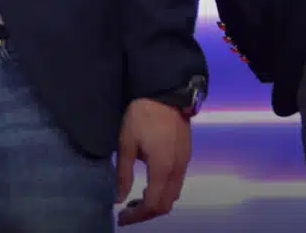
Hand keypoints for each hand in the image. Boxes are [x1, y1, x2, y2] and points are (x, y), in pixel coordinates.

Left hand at [115, 98, 191, 224]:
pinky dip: (164, 189)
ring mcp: (185, 160)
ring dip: (157, 201)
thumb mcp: (126, 142)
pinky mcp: (187, 152)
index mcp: (162, 168)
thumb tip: (118, 199)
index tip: (121, 217)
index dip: (137, 216)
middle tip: (128, 211)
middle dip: (147, 212)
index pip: (153, 205)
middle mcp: (178, 168)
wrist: (165, 89)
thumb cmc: (142, 114)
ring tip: (137, 198)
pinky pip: (178, 180)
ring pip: (174, 193)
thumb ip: (123, 173)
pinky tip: (151, 182)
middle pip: (167, 203)